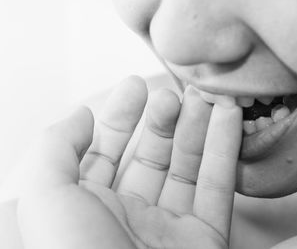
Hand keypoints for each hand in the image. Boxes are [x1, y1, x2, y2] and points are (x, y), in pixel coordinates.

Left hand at [17, 76, 241, 248]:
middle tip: (176, 92)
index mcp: (88, 207)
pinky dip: (224, 150)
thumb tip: (81, 115)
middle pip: (151, 155)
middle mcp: (128, 216)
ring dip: (198, 128)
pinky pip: (217, 186)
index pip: (106, 150)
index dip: (120, 115)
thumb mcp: (46, 197)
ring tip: (207, 97)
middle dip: (163, 119)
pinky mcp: (204, 240)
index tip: (137, 85)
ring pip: (187, 167)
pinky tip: (227, 119)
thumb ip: (56, 149)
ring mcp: (169, 229)